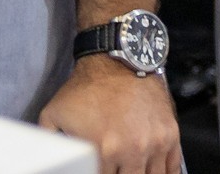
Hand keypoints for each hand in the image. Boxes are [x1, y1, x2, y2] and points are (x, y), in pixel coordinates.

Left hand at [36, 54, 180, 173]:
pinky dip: (166, 173)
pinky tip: (155, 173)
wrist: (118, 57)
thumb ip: (49, 142)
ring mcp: (155, 141)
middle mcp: (133, 149)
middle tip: (114, 168)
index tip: (99, 169)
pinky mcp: (170, 132)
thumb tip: (45, 158)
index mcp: (104, 150)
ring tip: (131, 170)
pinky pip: (173, 166)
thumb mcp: (53, 116)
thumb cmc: (88, 85)